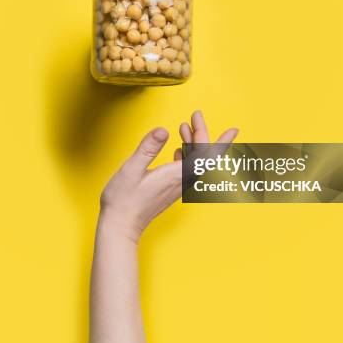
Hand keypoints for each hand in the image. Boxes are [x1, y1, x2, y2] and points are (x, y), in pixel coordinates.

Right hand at [99, 111, 238, 242]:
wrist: (120, 227)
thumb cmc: (123, 200)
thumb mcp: (132, 169)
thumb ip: (148, 148)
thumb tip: (163, 130)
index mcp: (176, 175)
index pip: (204, 154)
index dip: (212, 136)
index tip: (221, 124)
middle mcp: (181, 182)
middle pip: (202, 156)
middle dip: (201, 134)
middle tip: (196, 116)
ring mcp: (177, 187)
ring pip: (194, 163)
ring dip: (193, 143)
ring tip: (185, 127)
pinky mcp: (171, 190)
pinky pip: (186, 170)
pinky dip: (185, 155)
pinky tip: (177, 150)